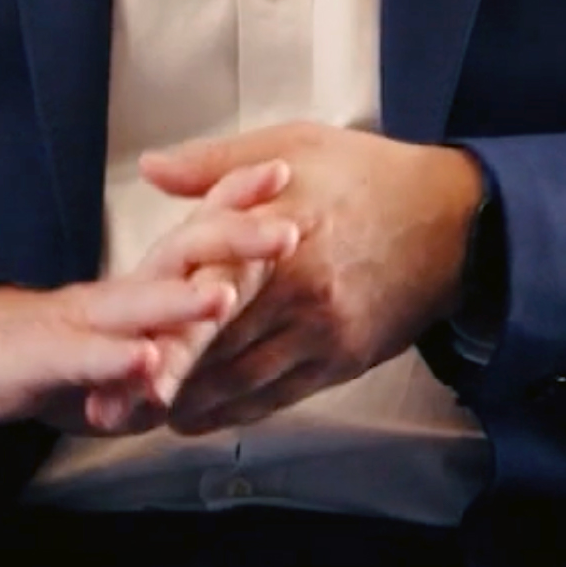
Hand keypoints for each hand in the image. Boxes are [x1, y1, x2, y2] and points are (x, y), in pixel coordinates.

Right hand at [0, 160, 300, 433]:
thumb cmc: (69, 343)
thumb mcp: (140, 331)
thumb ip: (189, 318)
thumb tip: (247, 284)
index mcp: (147, 280)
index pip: (199, 228)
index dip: (238, 198)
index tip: (285, 170)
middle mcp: (121, 290)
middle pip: (180, 251)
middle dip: (233, 238)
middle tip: (288, 230)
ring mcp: (83, 320)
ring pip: (136, 303)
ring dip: (178, 301)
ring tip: (220, 298)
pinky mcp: (48, 356)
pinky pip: (86, 357)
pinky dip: (115, 360)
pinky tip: (145, 363)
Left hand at [140, 123, 485, 437]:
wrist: (454, 220)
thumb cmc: (368, 176)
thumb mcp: (294, 147)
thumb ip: (218, 165)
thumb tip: (150, 167)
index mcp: (279, 236)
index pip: (206, 289)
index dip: (162, 324)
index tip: (118, 347)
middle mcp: (300, 292)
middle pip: (217, 345)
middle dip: (162, 378)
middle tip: (111, 406)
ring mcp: (323, 332)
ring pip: (244, 379)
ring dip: (192, 403)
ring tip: (142, 417)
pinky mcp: (344, 360)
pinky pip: (281, 395)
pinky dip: (237, 412)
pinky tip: (201, 419)